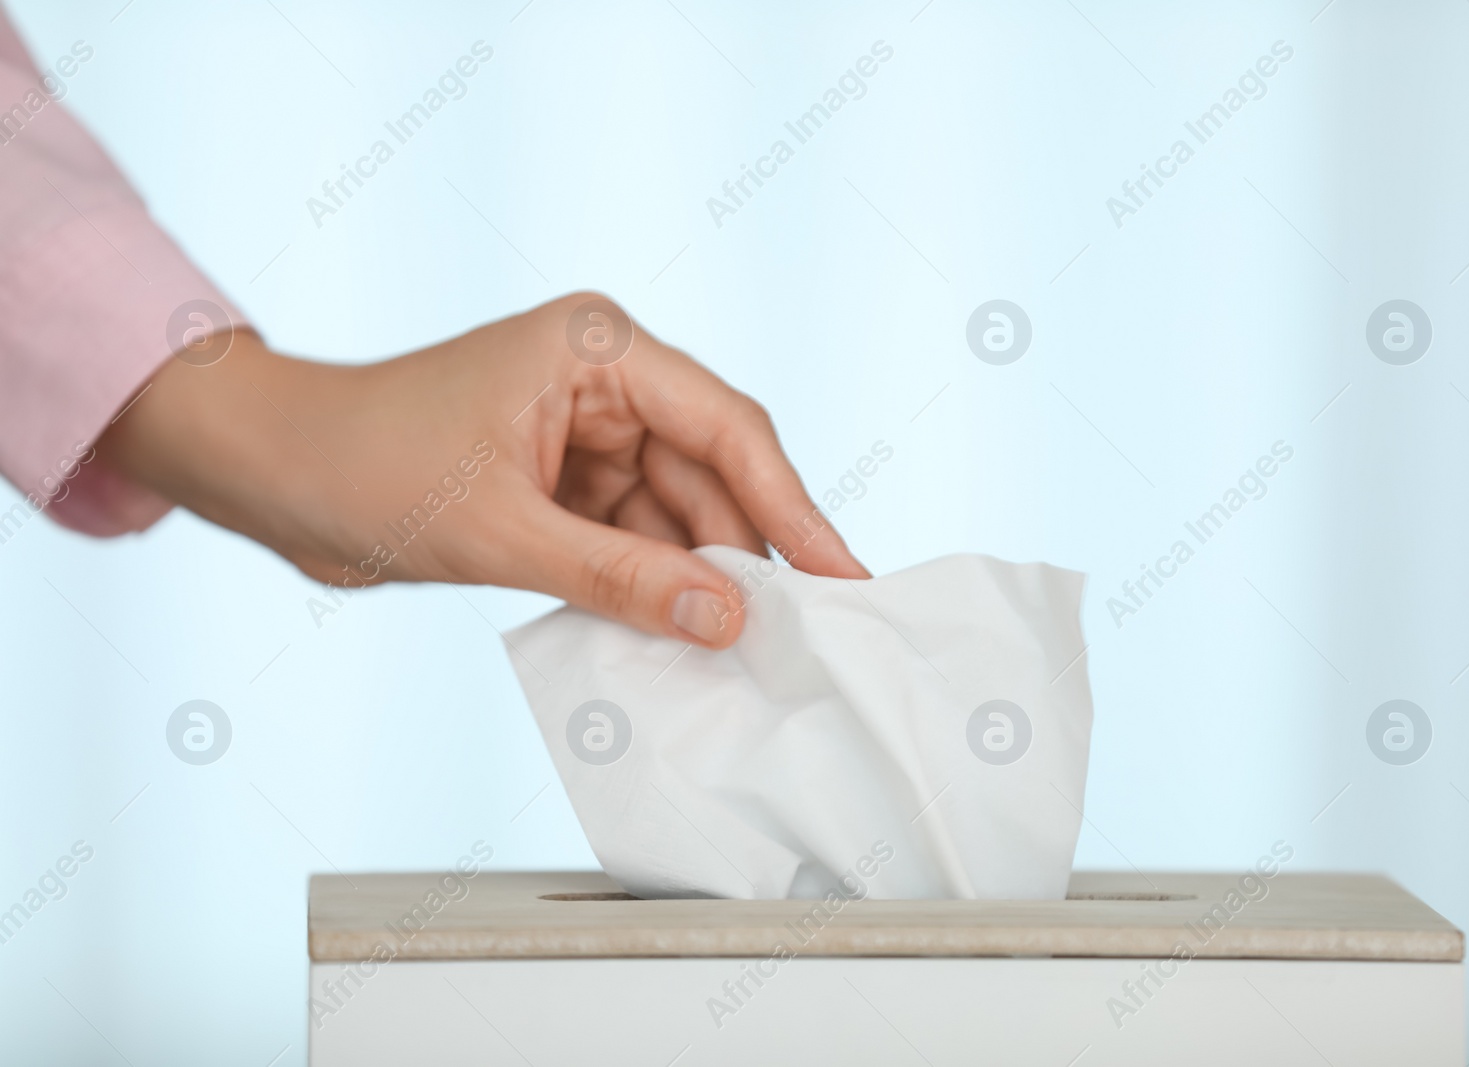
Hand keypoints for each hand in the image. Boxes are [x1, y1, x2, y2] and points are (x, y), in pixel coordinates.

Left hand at [96, 292, 868, 647]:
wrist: (269, 473)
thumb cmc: (361, 463)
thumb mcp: (501, 530)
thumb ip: (619, 576)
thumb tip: (727, 618)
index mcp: (600, 349)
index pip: (726, 428)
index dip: (791, 507)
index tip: (841, 575)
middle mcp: (606, 382)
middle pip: (712, 474)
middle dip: (746, 555)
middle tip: (799, 633)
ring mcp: (586, 434)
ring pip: (677, 514)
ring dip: (698, 579)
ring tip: (741, 650)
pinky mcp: (564, 483)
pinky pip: (632, 538)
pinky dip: (650, 587)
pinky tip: (676, 634)